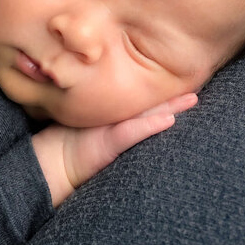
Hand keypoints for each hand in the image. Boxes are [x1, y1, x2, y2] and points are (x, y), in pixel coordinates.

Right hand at [31, 93, 198, 205]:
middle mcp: (112, 118)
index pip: (140, 100)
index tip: (182, 79)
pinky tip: (169, 120)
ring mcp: (108, 127)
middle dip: (171, 94)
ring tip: (191, 99)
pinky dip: (151, 125)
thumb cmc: (65, 148)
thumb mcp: (89, 131)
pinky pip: (132, 132)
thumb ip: (109, 121)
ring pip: (144, 113)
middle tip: (196, 81)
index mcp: (111, 115)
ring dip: (170, 106)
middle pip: (147, 102)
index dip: (159, 91)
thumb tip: (124, 111)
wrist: (48, 165)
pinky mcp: (107, 143)